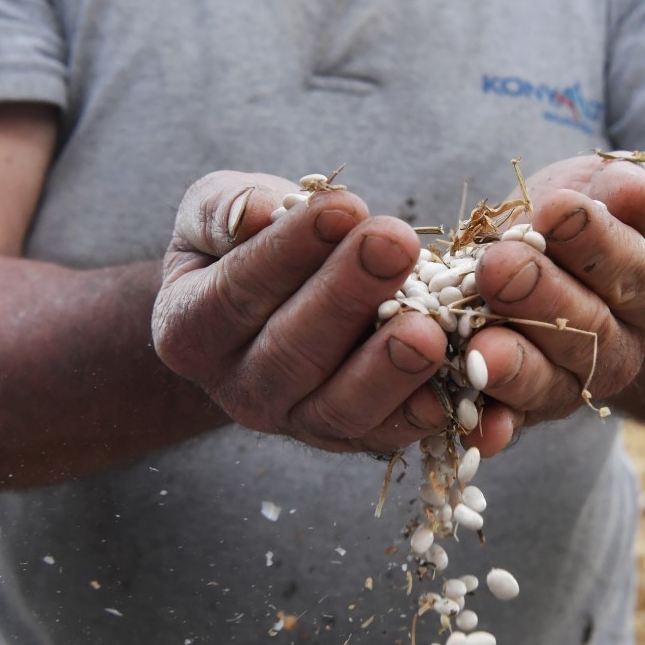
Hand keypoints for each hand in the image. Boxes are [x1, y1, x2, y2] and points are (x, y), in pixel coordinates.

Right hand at [152, 171, 449, 455]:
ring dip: (387, 368)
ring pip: (338, 406)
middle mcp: (235, 388)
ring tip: (429, 327)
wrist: (266, 308)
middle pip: (290, 351)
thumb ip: (226, 210)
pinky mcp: (344, 438)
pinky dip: (420, 416)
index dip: (290, 250)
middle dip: (347, 295)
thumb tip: (260, 212)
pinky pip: (382, 435)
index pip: (237, 290)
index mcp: (189, 329)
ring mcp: (292, 422)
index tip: (343, 206)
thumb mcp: (214, 215)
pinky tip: (455, 386)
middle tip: (395, 242)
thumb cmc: (241, 246)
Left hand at [463, 154, 644, 454]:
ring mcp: (569, 388)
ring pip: (546, 385)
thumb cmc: (577, 218)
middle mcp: (620, 353)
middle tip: (500, 266)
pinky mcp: (521, 412)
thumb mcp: (602, 191)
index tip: (556, 208)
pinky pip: (504, 421)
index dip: (595, 241)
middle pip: (587, 333)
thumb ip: (621, 191)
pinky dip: (485, 426)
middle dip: (541, 298)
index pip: (631, 271)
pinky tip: (463, 424)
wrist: (543, 267)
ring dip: (513, 368)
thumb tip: (631, 190)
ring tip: (479, 348)